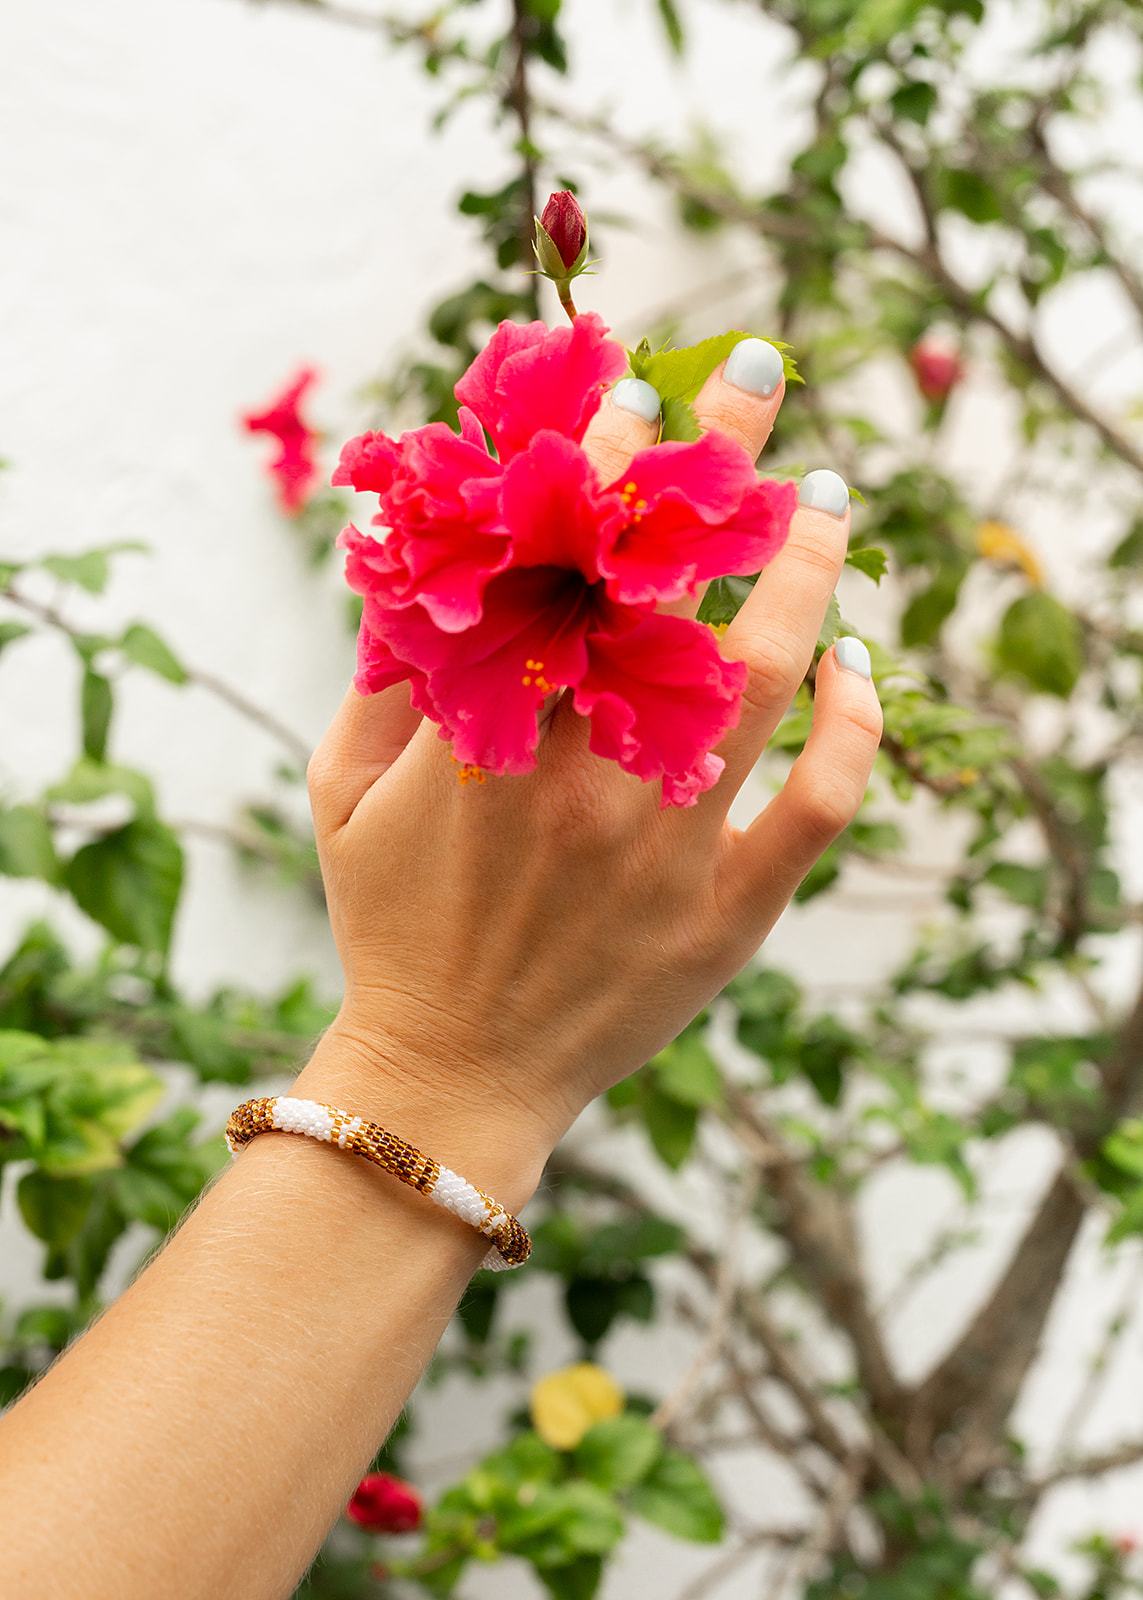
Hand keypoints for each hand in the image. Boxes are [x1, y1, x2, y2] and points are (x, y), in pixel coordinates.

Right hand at [302, 343, 880, 1198]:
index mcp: (485, 738)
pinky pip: (818, 803)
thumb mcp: (343, 794)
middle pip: (671, 592)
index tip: (639, 384)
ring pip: (765, 680)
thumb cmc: (390, 926)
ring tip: (828, 500)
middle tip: (761, 377)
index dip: (604, 459)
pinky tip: (853, 663)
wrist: (449, 1078)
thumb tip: (416, 553)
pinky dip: (851, 726)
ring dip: (804, 573)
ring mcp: (668, 849)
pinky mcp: (730, 914)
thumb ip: (378, 670)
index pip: (562, 560)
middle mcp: (584, 780)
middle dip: (720, 470)